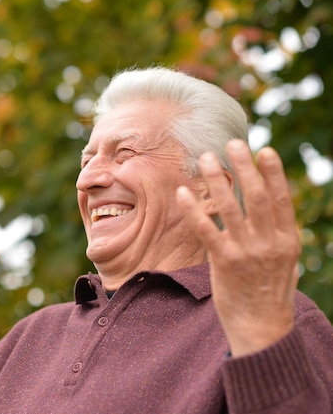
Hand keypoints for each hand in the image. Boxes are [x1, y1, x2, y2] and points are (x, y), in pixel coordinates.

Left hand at [176, 139, 300, 356]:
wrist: (260, 326)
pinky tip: (183, 192)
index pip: (281, 199)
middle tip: (232, 144)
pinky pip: (206, 230)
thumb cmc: (270, 291)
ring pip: (230, 208)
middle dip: (244, 167)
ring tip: (205, 159)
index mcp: (288, 240)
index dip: (273, 173)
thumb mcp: (285, 262)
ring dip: (216, 180)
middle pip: (256, 197)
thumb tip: (274, 211)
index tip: (263, 151)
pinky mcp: (224, 263)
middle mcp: (269, 242)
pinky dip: (194, 210)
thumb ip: (277, 236)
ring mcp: (246, 252)